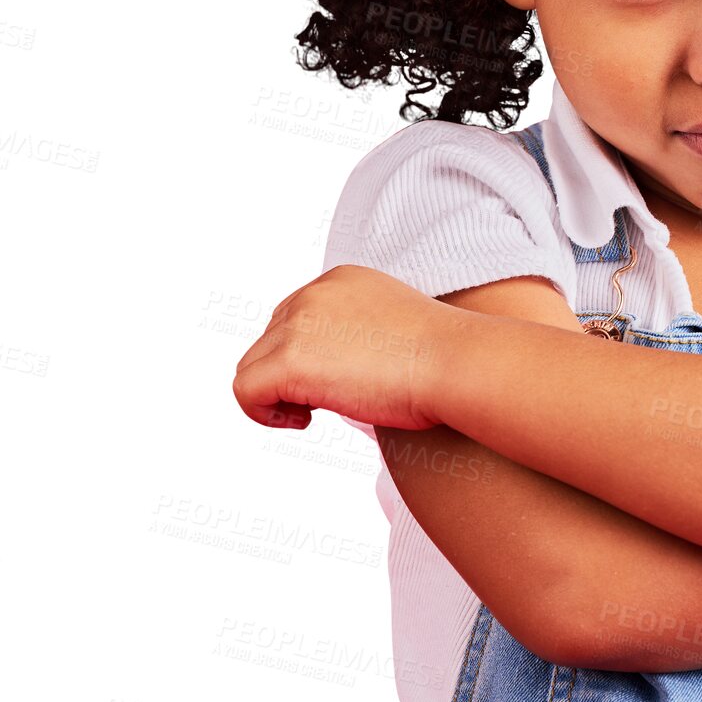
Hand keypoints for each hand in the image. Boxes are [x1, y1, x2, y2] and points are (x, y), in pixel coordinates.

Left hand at [231, 264, 466, 432]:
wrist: (456, 362)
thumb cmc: (444, 358)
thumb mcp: (396, 328)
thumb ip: (360, 335)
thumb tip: (339, 371)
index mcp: (340, 280)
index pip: (296, 316)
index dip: (307, 354)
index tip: (336, 379)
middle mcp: (313, 294)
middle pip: (270, 338)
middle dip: (288, 373)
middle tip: (325, 401)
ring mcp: (299, 324)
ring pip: (253, 364)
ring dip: (276, 392)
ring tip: (311, 414)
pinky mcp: (290, 361)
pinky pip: (245, 390)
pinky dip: (262, 412)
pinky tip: (302, 421)